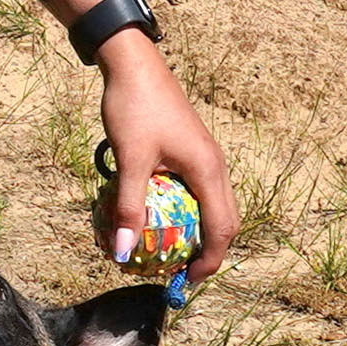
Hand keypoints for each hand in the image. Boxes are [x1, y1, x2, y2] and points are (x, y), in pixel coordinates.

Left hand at [94, 34, 237, 282]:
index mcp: (208, 170)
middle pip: (224, 220)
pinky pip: (196, 191)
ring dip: (197, 232)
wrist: (134, 64)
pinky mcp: (190, 151)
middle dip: (207, 252)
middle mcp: (214, 166)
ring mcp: (204, 158)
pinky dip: (184, 212)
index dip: (209, 260)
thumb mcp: (129, 160)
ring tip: (170, 252)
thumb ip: (127, 206)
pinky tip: (156, 217)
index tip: (186, 282)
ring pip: (212, 206)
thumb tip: (121, 252)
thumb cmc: (133, 107)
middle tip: (179, 274)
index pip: (222, 228)